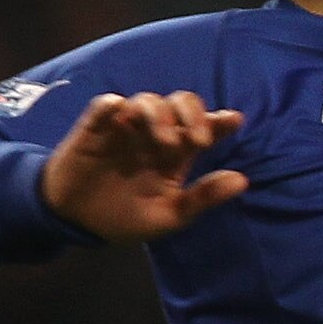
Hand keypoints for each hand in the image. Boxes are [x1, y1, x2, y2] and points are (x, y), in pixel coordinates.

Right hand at [40, 91, 248, 241]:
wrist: (80, 222)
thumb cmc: (127, 218)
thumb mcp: (170, 215)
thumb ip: (204, 197)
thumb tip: (242, 180)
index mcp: (177, 155)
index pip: (204, 129)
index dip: (220, 121)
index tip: (233, 119)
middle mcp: (154, 136)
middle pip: (179, 104)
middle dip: (191, 114)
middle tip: (197, 139)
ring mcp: (124, 129)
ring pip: (146, 101)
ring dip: (160, 114)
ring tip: (166, 142)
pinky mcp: (94, 130)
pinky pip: (102, 108)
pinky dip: (112, 105)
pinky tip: (120, 108)